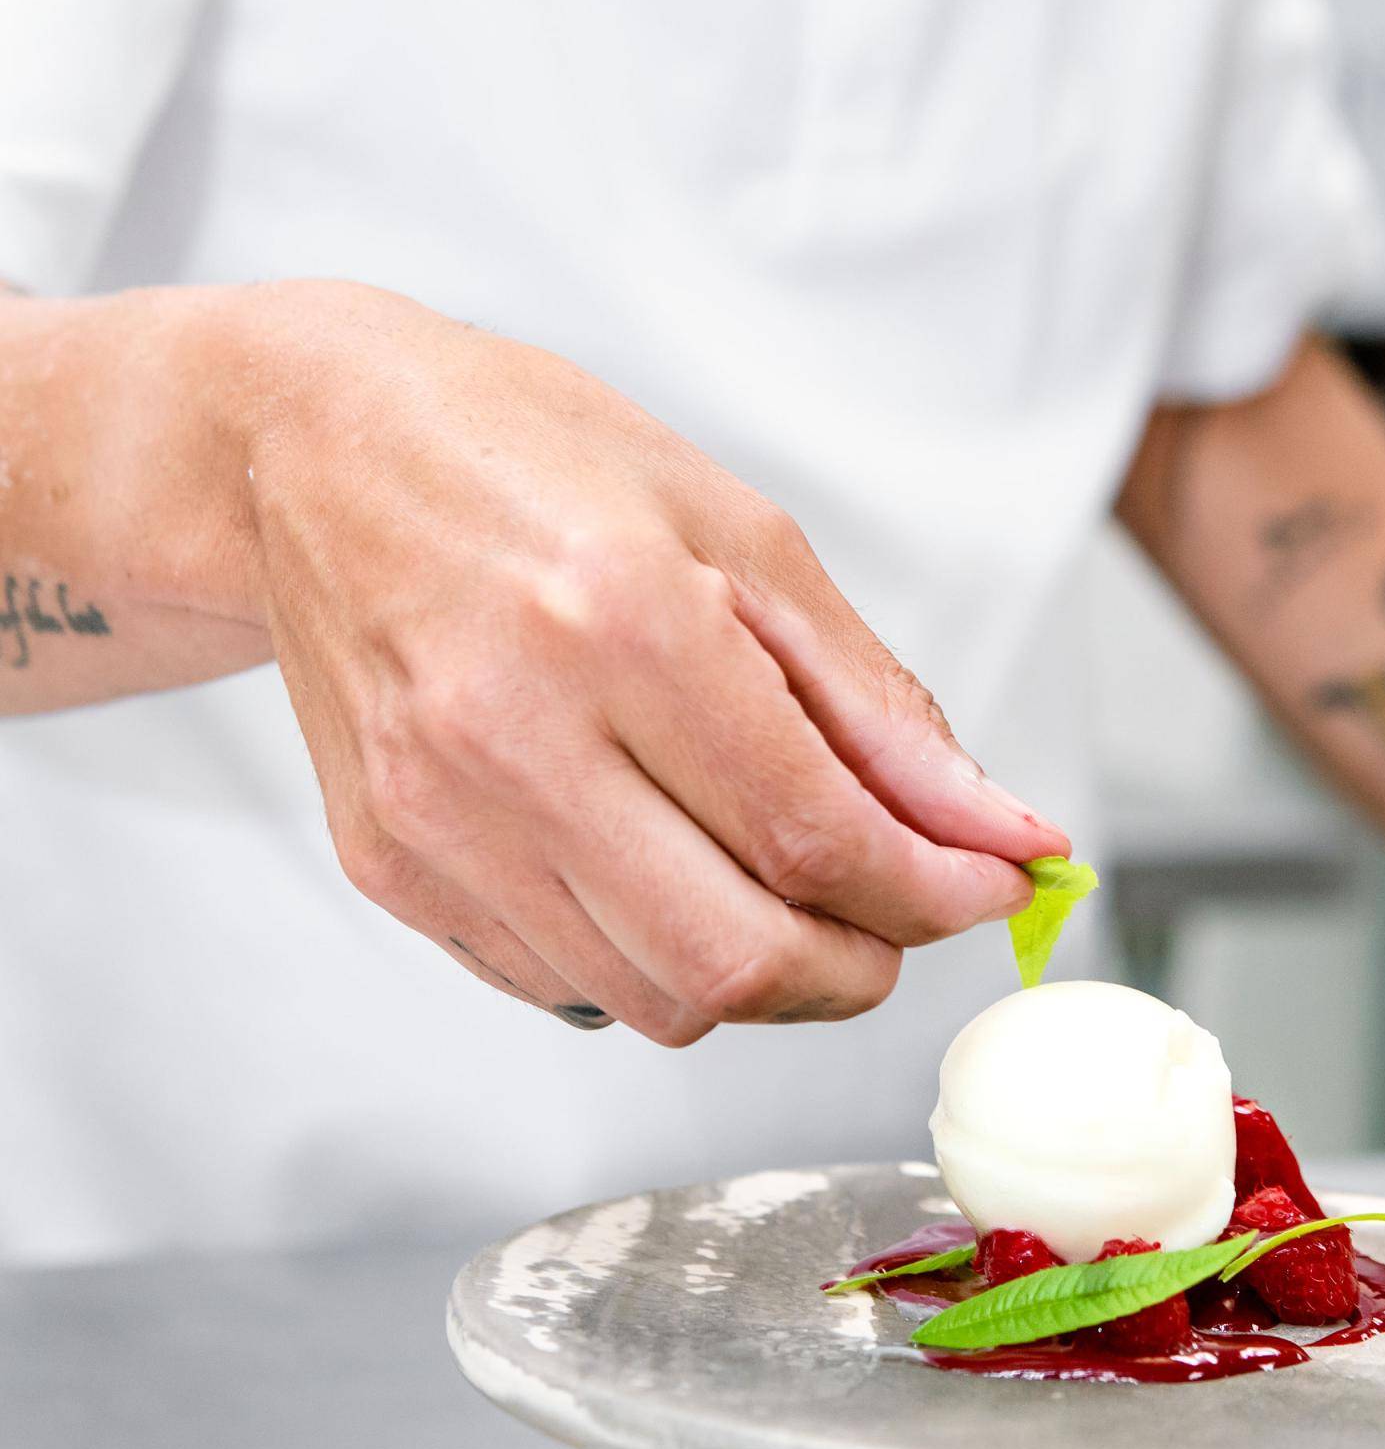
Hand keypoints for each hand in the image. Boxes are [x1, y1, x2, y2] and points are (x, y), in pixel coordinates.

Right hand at [228, 283, 1063, 1041]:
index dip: (935, 888)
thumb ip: (877, 707)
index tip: (996, 881)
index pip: (816, 837)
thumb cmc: (537, 462)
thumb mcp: (742, 537)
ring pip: (658, 999)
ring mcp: (434, 815)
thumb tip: (1002, 831)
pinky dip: (648, 957)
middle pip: (738, 960)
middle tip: (897, 912)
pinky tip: (660, 864)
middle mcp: (511, 733)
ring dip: (759, 971)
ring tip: (780, 878)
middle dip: (859, 968)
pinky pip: (565, 982)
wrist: (317, 449)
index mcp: (621, 622)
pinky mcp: (388, 864)